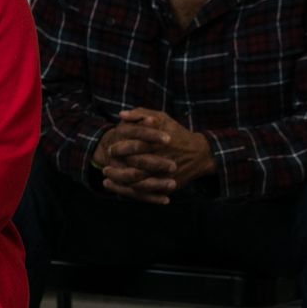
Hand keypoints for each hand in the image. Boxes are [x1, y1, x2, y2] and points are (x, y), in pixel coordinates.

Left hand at [94, 110, 214, 204]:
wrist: (200, 154)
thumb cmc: (176, 133)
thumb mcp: (162, 118)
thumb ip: (141, 114)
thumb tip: (121, 115)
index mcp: (158, 144)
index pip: (134, 147)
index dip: (120, 149)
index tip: (111, 150)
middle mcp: (161, 161)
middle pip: (134, 168)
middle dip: (117, 170)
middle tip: (106, 168)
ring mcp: (165, 176)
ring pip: (138, 183)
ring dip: (119, 183)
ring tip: (107, 179)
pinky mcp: (167, 187)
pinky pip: (146, 193)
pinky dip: (130, 192)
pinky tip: (118, 188)